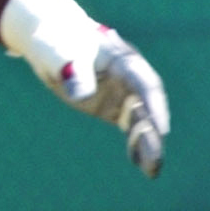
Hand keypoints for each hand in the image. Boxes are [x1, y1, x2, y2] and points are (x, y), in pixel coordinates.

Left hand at [0, 0, 169, 176]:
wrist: (49, 40)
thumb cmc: (56, 41)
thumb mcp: (60, 53)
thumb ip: (73, 72)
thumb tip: (81, 96)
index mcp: (123, 62)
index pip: (144, 85)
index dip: (154, 107)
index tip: (160, 129)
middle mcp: (129, 80)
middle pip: (147, 107)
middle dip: (152, 133)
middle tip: (155, 160)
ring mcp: (121, 94)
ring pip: (141, 120)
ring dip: (147, 143)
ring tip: (152, 170)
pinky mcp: (111, 106)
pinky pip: (128, 126)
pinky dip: (135, 143)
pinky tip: (139, 163)